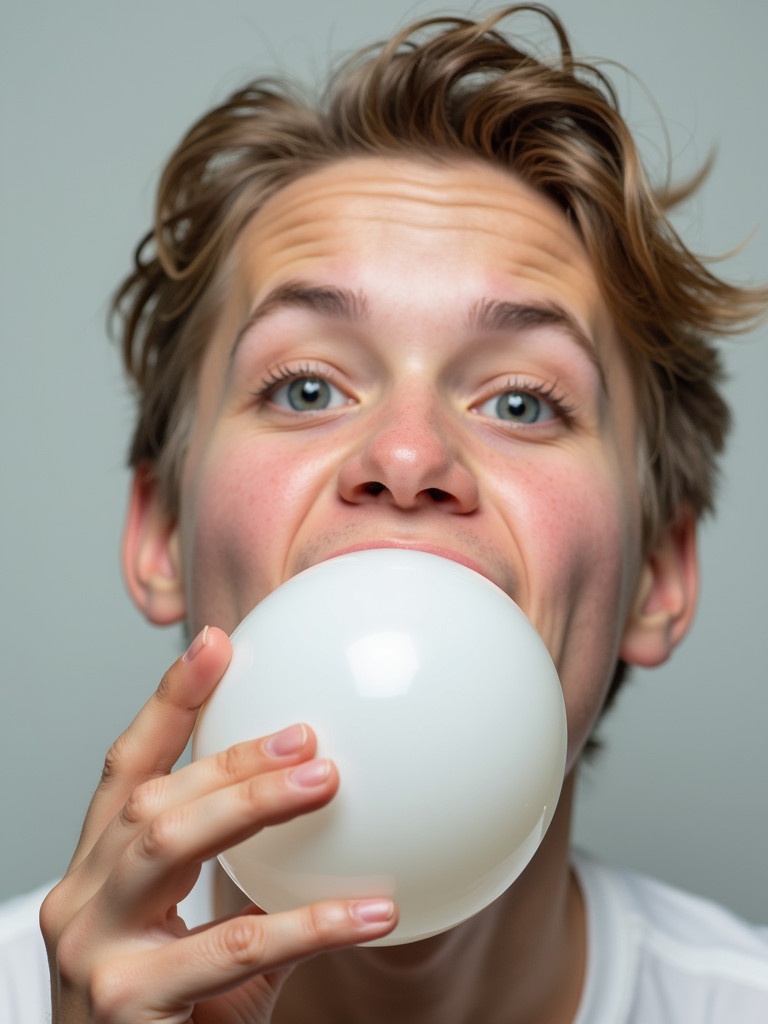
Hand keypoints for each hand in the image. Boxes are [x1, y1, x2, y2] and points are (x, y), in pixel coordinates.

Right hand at [40, 626, 396, 1022]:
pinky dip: (308, 921)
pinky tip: (369, 911)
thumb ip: (243, 888)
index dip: (168, 702)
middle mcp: (81, 901)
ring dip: (253, 803)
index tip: (217, 644)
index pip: (124, 769)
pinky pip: (234, 946)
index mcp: (96, 875)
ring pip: (170, 842)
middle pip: (154, 797)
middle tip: (307, 734)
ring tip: (326, 779)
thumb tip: (329, 821)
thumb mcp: (200, 947)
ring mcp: (93, 950)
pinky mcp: (126, 1004)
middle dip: (231, 756)